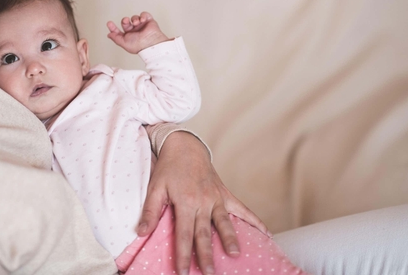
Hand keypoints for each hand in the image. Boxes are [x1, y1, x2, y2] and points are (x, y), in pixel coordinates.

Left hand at [106, 12, 168, 53]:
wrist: (151, 43)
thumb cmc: (139, 46)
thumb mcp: (124, 43)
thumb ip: (116, 38)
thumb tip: (109, 35)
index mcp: (128, 37)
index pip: (119, 31)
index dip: (113, 27)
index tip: (109, 23)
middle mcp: (134, 31)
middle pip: (126, 22)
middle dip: (124, 21)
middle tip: (126, 21)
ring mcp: (141, 26)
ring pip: (134, 18)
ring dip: (134, 19)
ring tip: (136, 23)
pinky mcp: (148, 21)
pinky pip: (143, 14)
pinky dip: (142, 16)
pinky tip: (142, 20)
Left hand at [138, 132, 270, 274]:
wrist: (185, 147)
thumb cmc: (168, 168)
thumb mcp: (155, 187)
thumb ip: (150, 211)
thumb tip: (141, 232)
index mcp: (185, 201)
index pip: (184, 234)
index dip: (183, 254)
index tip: (183, 271)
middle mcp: (203, 201)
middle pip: (204, 232)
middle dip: (206, 254)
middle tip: (209, 272)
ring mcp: (217, 197)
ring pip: (225, 222)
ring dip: (230, 239)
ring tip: (236, 255)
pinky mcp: (225, 194)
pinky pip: (242, 209)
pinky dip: (255, 221)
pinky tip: (266, 234)